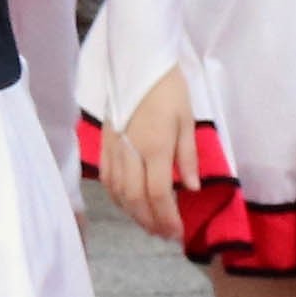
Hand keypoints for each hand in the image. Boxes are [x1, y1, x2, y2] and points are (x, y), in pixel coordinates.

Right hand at [100, 70, 193, 245]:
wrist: (138, 62)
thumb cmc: (169, 89)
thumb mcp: (187, 120)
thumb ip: (187, 157)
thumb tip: (191, 188)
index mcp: (154, 147)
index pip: (158, 194)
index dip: (166, 218)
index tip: (177, 233)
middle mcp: (130, 152)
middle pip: (135, 199)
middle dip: (149, 221)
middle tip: (163, 235)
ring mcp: (114, 148)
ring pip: (117, 192)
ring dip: (132, 213)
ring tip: (148, 223)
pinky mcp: (104, 142)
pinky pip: (106, 178)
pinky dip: (116, 197)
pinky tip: (127, 202)